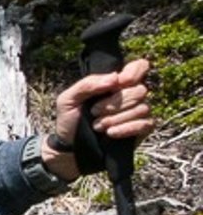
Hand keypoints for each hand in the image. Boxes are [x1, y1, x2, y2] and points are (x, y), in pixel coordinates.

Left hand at [41, 58, 154, 175]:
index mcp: (116, 83)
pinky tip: (111, 133)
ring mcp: (138, 112)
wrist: (69, 147)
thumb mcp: (68, 99)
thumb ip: (87, 84)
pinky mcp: (141, 129)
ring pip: (142, 108)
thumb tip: (115, 78)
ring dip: (116, 118)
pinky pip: (146, 124)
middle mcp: (131, 96)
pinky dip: (127, 128)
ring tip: (97, 126)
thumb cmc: (70, 120)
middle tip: (94, 112)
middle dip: (114, 103)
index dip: (133, 73)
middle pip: (139, 90)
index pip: (139, 67)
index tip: (118, 83)